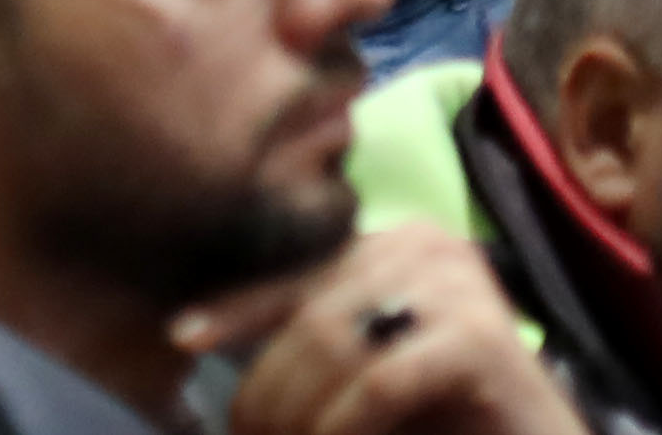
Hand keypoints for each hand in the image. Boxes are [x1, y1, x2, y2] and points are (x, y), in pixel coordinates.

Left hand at [179, 232, 586, 434]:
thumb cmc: (445, 422)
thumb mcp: (364, 376)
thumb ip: (314, 354)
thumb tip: (206, 339)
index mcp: (399, 244)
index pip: (303, 270)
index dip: (240, 305)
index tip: (182, 334)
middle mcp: (430, 244)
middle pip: (311, 310)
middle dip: (267, 390)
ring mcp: (460, 284)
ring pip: (336, 341)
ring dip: (297, 416)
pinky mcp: (480, 336)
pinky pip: (378, 382)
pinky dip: (340, 427)